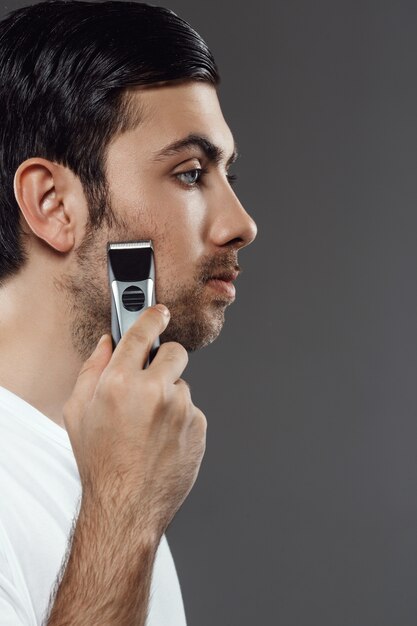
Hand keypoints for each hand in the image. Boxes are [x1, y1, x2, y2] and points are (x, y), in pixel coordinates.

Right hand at [63, 304, 206, 536]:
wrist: (127, 506)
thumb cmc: (100, 463)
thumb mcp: (77, 412)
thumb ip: (92, 370)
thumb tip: (107, 344)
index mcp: (120, 383)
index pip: (142, 333)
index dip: (151, 316)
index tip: (158, 311)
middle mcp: (155, 392)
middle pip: (174, 352)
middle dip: (164, 361)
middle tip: (153, 380)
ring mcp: (182, 410)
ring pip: (182, 385)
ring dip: (170, 397)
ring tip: (150, 426)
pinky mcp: (199, 427)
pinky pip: (192, 411)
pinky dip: (180, 420)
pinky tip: (163, 440)